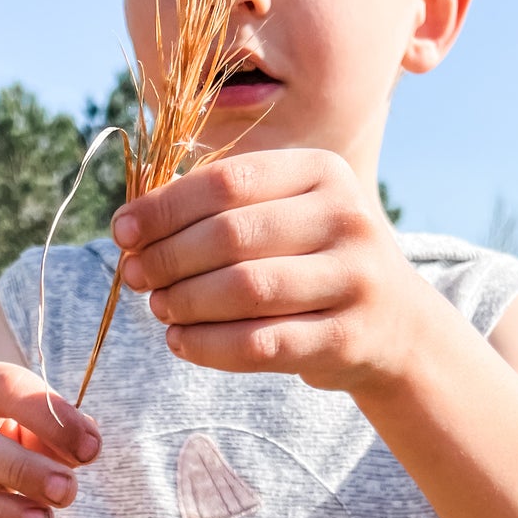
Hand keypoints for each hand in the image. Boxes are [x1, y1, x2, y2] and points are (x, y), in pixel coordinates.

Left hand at [113, 149, 430, 393]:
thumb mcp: (287, 214)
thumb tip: (133, 226)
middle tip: (137, 277)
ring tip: (160, 308)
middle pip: (231, 235)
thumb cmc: (315, 262)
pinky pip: (261, 344)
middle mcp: (346, 217)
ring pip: (245, 290)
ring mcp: (353, 278)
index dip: (164, 208)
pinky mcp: (347, 337)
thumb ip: (223, 209)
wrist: (394, 324)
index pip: (226, 182)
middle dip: (169, 258)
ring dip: (186, 302)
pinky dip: (209, 346)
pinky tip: (180, 342)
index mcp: (322, 172)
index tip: (122, 231)